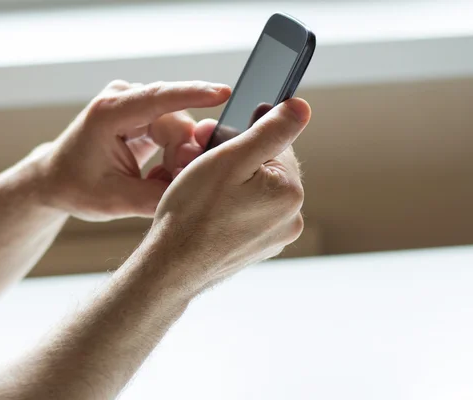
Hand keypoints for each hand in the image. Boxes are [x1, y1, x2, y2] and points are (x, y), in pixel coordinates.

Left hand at [34, 80, 230, 220]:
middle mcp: (122, 98)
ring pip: (179, 127)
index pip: (159, 98)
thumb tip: (196, 189)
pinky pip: (173, 130)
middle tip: (170, 184)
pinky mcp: (142, 111)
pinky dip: (172, 154)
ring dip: (177, 157)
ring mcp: (133, 102)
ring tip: (158, 181)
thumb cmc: (76, 187)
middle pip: (176, 120)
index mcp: (109, 113)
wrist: (55, 179)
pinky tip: (158, 172)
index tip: (224, 93)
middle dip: (182, 155)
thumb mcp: (115, 202)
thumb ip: (157, 197)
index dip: (193, 94)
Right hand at [144, 98, 310, 293]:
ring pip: (255, 191)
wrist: (172, 266)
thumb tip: (301, 108)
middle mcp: (291, 218)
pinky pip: (248, 214)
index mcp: (290, 193)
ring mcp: (275, 237)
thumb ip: (270, 130)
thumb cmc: (193, 212)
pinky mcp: (258, 248)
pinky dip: (230, 208)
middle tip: (201, 166)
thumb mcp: (230, 159)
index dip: (241, 138)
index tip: (214, 146)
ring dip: (232, 184)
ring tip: (202, 193)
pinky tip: (208, 213)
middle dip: (235, 161)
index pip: (276, 144)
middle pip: (266, 168)